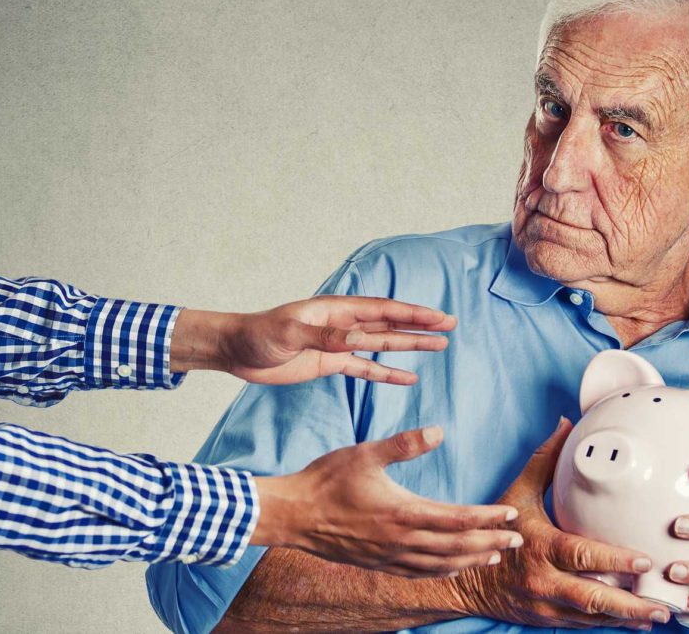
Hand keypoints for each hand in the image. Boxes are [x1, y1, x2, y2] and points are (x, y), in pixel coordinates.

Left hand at [170, 296, 456, 384]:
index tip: (439, 317)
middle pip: (390, 324)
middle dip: (421, 325)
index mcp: (336, 310)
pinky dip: (387, 373)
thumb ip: (325, 336)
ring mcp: (338, 344)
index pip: (383, 311)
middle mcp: (343, 324)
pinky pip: (365, 369)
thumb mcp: (290, 334)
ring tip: (440, 346)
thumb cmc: (259, 335)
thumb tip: (359, 339)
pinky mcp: (330, 364)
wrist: (237, 350)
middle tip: (451, 326)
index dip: (413, 314)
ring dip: (410, 346)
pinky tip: (408, 378)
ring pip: (383, 345)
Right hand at [250, 426, 523, 577]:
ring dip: (472, 560)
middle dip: (491, 543)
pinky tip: (453, 567)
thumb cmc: (327, 480)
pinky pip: (419, 573)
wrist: (293, 515)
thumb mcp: (365, 453)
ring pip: (442, 564)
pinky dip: (443, 571)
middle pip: (458, 547)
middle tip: (518, 541)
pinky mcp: (379, 563)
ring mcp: (390, 556)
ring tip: (495, 555)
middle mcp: (402, 541)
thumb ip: (404, 444)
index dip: (488, 518)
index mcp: (404, 512)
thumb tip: (439, 431)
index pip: (458, 519)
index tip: (512, 515)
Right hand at [453, 418, 671, 629]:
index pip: (582, 554)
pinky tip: (634, 622)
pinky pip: (583, 625)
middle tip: (661, 603)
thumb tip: (566, 425)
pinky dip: (609, 625)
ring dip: (626, 618)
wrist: (467, 582)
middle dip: (630, 604)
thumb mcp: (517, 494)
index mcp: (540, 546)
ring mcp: (547, 604)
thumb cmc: (496, 533)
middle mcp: (545, 580)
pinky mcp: (548, 619)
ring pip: (591, 617)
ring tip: (658, 614)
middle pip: (592, 597)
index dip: (615, 560)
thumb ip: (545, 461)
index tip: (645, 561)